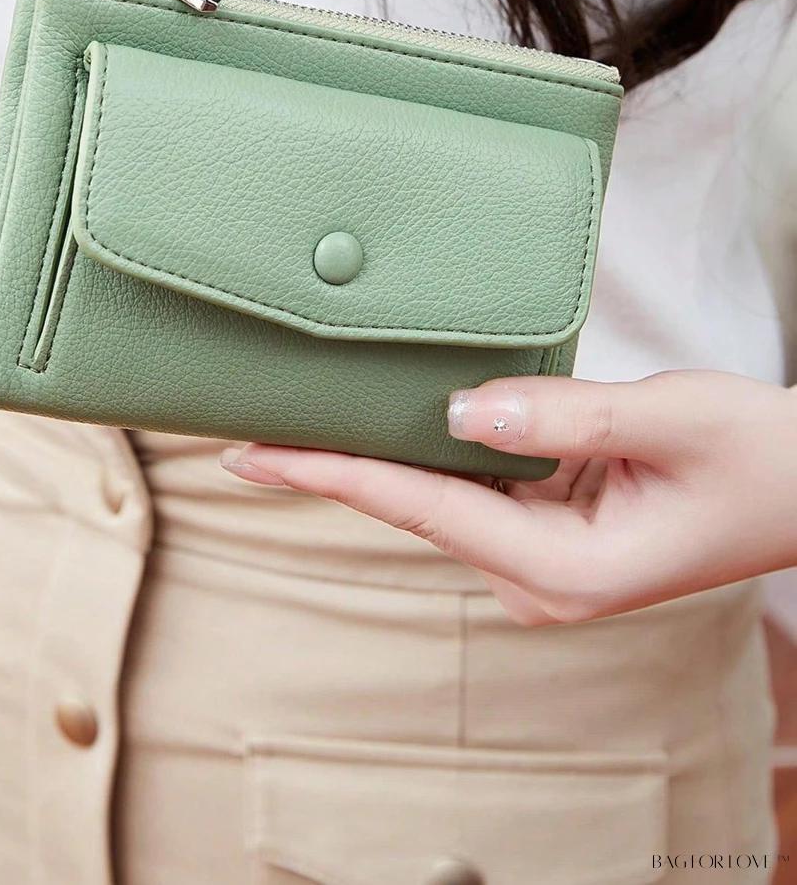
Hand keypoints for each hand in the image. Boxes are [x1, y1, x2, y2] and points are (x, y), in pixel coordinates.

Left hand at [220, 371, 796, 624]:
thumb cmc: (762, 459)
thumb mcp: (671, 417)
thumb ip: (563, 414)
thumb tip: (458, 410)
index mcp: (565, 569)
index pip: (421, 507)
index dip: (330, 473)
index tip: (251, 455)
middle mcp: (541, 579)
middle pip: (415, 507)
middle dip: (333, 464)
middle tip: (245, 422)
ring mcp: (545, 562)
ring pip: (441, 496)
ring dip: (378, 453)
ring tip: (296, 411)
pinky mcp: (553, 535)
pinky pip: (475, 487)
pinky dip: (430, 451)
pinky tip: (387, 417)